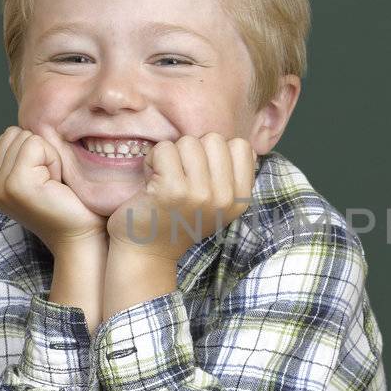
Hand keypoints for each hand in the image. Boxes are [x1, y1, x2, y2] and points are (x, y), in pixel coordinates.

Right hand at [0, 126, 106, 253]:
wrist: (83, 237)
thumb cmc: (74, 206)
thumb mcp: (45, 175)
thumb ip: (30, 154)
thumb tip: (33, 120)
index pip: (10, 135)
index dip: (37, 150)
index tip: (50, 180)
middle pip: (16, 133)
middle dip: (42, 151)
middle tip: (54, 183)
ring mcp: (0, 186)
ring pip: (26, 137)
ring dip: (49, 156)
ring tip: (55, 184)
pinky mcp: (15, 185)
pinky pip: (35, 145)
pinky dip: (53, 160)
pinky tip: (57, 185)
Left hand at [106, 133, 256, 261]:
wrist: (147, 251)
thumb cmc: (178, 220)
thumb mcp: (216, 204)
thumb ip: (231, 176)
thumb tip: (238, 144)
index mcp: (239, 200)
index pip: (242, 147)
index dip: (217, 151)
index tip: (202, 172)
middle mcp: (224, 198)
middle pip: (214, 139)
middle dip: (193, 151)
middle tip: (180, 174)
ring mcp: (200, 194)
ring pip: (188, 142)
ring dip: (171, 155)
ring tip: (164, 178)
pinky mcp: (173, 190)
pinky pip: (165, 149)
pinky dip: (153, 160)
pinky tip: (150, 180)